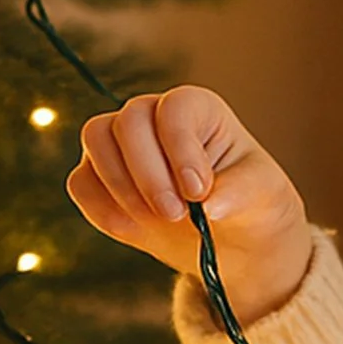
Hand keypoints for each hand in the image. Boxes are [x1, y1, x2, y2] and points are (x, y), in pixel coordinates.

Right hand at [66, 85, 315, 325]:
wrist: (228, 236)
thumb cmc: (248, 201)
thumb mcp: (261, 194)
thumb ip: (240, 192)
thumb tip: (210, 206)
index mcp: (194, 108)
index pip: (174, 110)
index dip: (181, 148)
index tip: (198, 191)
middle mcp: (150, 115)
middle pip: (128, 123)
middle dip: (148, 173)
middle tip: (176, 214)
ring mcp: (119, 144)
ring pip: (96, 141)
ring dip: (121, 187)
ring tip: (159, 223)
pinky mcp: (98, 177)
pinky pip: (81, 183)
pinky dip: (101, 207)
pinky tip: (133, 230)